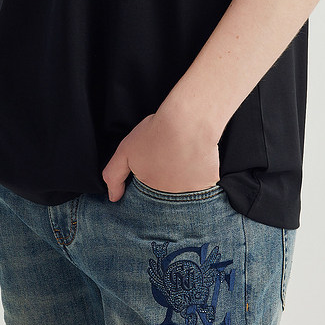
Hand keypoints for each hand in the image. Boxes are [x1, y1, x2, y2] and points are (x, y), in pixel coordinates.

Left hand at [101, 107, 219, 202]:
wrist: (188, 121)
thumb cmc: (157, 133)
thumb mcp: (125, 151)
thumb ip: (114, 177)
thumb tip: (114, 198)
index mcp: (151, 194)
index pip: (147, 203)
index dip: (148, 186)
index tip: (152, 171)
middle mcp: (173, 200)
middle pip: (167, 199)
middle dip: (165, 184)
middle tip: (167, 161)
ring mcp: (193, 194)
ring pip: (186, 194)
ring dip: (183, 181)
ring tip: (180, 159)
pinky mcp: (210, 183)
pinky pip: (204, 185)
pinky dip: (200, 174)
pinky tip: (195, 158)